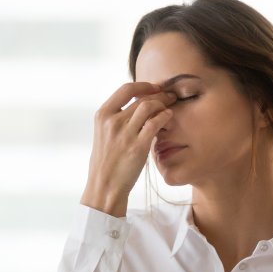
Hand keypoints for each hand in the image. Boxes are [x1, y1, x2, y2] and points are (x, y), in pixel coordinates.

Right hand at [81, 82, 176, 216]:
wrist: (104, 186)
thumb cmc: (105, 162)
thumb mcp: (103, 134)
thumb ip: (115, 118)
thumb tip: (134, 105)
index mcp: (102, 115)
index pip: (125, 89)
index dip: (143, 85)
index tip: (154, 88)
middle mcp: (112, 122)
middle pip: (141, 98)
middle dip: (159, 94)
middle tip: (170, 96)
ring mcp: (125, 134)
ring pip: (149, 107)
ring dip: (163, 104)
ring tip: (170, 106)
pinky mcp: (137, 147)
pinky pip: (155, 123)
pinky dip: (165, 117)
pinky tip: (169, 117)